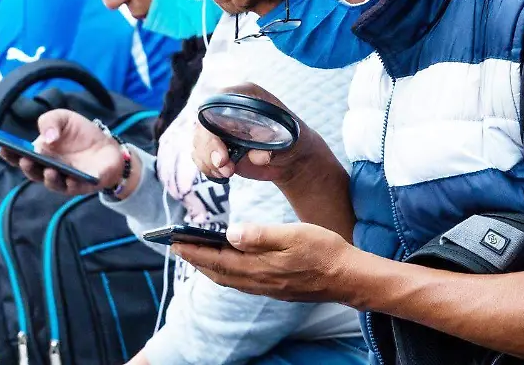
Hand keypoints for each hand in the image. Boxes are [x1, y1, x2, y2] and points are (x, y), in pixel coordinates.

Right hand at [0, 110, 126, 195]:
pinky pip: (76, 188)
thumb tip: (46, 138)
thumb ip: (50, 121)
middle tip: (25, 159)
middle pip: (33, 172)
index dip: (9, 154)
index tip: (2, 148)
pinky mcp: (83, 186)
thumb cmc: (79, 133)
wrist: (107, 144)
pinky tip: (71, 178)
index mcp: (39, 154)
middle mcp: (48, 170)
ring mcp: (64, 180)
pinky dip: (73, 184)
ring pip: (53, 183)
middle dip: (28, 167)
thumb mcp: (64, 118)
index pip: (19, 157)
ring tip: (49, 170)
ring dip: (49, 178)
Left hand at [173, 222, 360, 303]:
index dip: (194, 250)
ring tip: (196, 254)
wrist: (349, 278)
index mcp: (260, 267)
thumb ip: (261, 235)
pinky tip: (228, 265)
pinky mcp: (276, 289)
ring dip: (209, 267)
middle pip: (218, 272)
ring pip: (229, 279)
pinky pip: (242, 283)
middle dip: (196, 259)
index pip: (218, 259)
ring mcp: (267, 288)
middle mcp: (259, 282)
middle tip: (176, 247)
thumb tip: (230, 234)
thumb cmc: (325, 251)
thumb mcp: (294, 235)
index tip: (174, 241)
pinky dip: (227, 273)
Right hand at [192, 83, 326, 185]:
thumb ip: (271, 143)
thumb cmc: (293, 139)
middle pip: (202, 125)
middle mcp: (226, 108)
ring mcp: (219, 127)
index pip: (216, 104)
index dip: (213, 127)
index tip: (222, 154)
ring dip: (208, 162)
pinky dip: (207, 167)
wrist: (292, 157)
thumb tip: (258, 156)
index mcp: (244, 95)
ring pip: (198, 142)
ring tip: (228, 173)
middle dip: (209, 150)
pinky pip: (200, 155)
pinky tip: (222, 174)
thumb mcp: (288, 137)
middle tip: (225, 168)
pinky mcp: (216, 145)